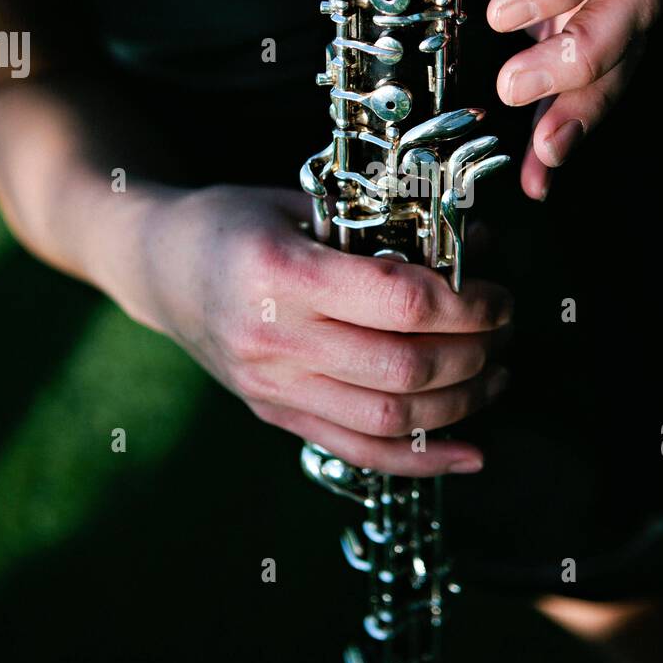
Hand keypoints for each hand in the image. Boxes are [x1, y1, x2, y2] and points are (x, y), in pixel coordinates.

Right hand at [135, 184, 511, 474]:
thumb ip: (383, 224)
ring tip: (495, 374)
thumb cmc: (235, 221)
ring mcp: (272, 386)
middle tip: (505, 329)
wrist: (158, 266)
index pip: (401, 303)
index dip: (468, 303)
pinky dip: (422, 462)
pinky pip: (358, 452)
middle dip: (476, 352)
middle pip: (404, 367)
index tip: (496, 293)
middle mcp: (274, 338)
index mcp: (282, 270)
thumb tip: (473, 242)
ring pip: (390, 420)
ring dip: (461, 403)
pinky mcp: (275, 414)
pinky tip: (469, 453)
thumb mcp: (302, 200)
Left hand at [464, 0, 661, 198]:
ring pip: (621, 57)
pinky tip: (539, 175)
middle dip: (581, 59)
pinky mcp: (580, 34)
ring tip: (543, 158)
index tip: (500, 14)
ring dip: (582, 112)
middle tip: (514, 88)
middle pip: (631, 6)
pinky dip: (564, 133)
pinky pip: (587, 88)